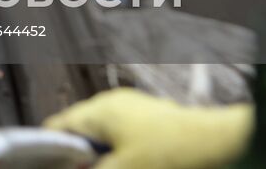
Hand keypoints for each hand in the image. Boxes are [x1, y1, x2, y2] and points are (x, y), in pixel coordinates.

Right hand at [44, 89, 252, 168]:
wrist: (219, 142)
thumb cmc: (170, 154)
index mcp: (98, 111)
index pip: (57, 128)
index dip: (48, 152)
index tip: (46, 167)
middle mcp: (112, 103)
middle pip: (80, 133)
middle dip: (79, 157)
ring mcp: (133, 108)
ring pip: (103, 135)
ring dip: (102, 156)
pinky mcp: (151, 117)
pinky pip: (123, 135)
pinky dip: (119, 152)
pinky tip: (130, 165)